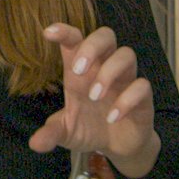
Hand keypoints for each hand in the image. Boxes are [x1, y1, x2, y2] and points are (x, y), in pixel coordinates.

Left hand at [29, 24, 160, 177]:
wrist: (118, 147)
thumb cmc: (90, 128)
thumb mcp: (67, 133)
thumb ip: (51, 133)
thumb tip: (35, 144)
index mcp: (82, 71)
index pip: (75, 40)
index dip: (64, 32)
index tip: (48, 33)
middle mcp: (104, 69)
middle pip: (106, 35)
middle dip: (91, 47)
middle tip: (78, 70)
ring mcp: (125, 81)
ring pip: (126, 55)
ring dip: (108, 72)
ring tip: (94, 96)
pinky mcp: (142, 98)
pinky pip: (142, 86)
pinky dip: (127, 100)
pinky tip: (112, 117)